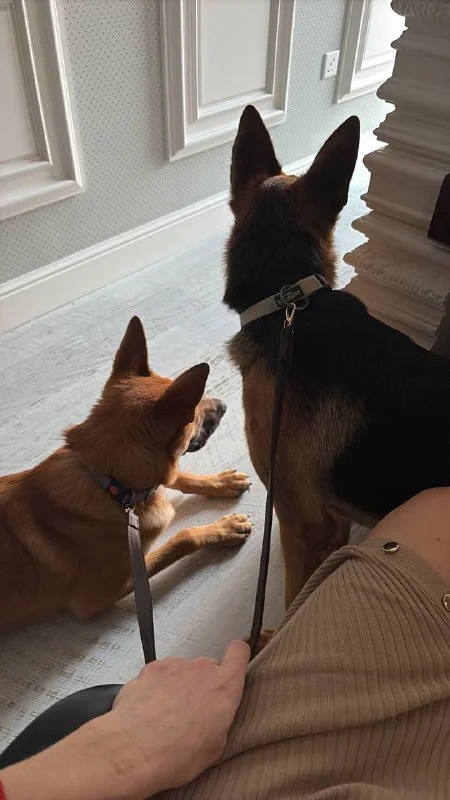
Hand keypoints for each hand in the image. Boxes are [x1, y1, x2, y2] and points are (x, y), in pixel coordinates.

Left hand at [0, 641, 249, 799]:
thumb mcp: (213, 745)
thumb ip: (220, 714)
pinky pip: (158, 674)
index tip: (235, 659)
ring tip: (165, 719)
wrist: (126, 751)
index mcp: (222, 686)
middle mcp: (198, 667)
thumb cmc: (172, 757)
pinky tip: (147, 712)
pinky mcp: (147, 671)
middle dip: (200, 683)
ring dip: (176, 687)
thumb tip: (217, 706)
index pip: (238, 651)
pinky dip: (155, 687)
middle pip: (205, 666)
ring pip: (180, 671)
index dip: (237, 655)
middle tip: (191, 713)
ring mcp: (171, 666)